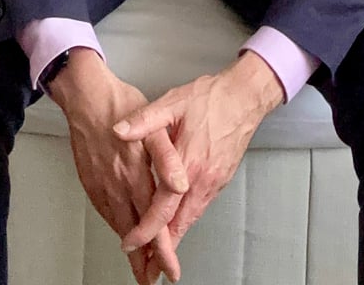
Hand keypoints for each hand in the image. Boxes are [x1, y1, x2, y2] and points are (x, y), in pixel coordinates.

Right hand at [48, 49, 188, 283]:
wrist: (86, 95)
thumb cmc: (122, 103)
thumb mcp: (154, 122)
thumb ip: (167, 156)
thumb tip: (179, 182)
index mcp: (136, 172)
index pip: (153, 220)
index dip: (161, 247)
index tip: (169, 268)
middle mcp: (118, 183)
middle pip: (134, 230)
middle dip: (145, 258)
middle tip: (150, 278)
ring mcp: (101, 183)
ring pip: (119, 223)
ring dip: (130, 246)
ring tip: (138, 265)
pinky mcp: (90, 179)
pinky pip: (105, 210)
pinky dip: (116, 225)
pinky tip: (121, 229)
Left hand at [113, 51, 284, 253]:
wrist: (244, 96)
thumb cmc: (210, 98)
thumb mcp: (172, 103)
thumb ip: (143, 120)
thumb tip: (119, 130)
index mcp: (187, 161)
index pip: (163, 207)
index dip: (145, 230)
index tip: (131, 243)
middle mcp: (202, 178)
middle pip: (179, 224)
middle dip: (161, 248)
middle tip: (146, 267)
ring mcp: (214, 181)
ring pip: (191, 219)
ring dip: (174, 237)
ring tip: (158, 253)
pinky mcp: (221, 179)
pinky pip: (200, 208)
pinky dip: (186, 221)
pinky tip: (177, 223)